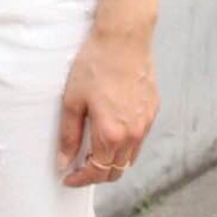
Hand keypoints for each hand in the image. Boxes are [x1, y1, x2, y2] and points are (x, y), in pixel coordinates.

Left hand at [57, 20, 159, 184]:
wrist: (123, 38)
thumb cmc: (95, 64)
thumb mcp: (73, 99)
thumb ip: (69, 135)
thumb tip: (64, 162)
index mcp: (111, 134)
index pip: (97, 172)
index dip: (80, 179)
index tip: (69, 178)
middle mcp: (133, 134)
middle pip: (116, 170)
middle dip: (96, 174)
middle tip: (79, 167)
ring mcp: (146, 123)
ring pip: (131, 157)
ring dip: (113, 161)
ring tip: (94, 151)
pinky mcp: (153, 110)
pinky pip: (140, 138)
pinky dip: (126, 144)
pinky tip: (112, 130)